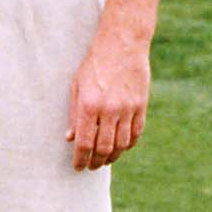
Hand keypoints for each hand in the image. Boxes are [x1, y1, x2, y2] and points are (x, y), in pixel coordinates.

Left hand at [66, 20, 150, 171]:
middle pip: (104, 148)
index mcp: (90, 105)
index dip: (80, 159)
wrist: (122, 44)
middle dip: (95, 162)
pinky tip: (121, 147)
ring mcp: (128, 108)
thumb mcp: (77, 86)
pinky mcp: (141, 105)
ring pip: (122, 145)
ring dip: (112, 156)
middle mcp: (109, 110)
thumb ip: (74, 114)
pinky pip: (136, 133)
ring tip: (104, 160)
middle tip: (90, 166)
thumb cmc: (95, 64)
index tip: (78, 167)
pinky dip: (128, 145)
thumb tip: (71, 139)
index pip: (85, 143)